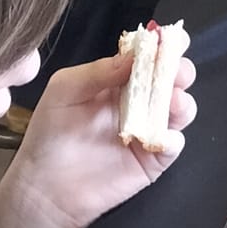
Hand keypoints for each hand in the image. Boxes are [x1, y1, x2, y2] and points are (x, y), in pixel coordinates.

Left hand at [0, 49, 198, 227]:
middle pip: (172, 79)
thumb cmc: (49, 134)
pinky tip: (162, 138)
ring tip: (173, 102)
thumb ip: (97, 71)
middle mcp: (139, 101)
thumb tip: (133, 56)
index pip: (148, 57)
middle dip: (179, 71)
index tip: (171, 39)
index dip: (163, 45)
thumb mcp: (64, 91)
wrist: (43, 188)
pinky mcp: (152, 160)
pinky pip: (173, 145)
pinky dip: (174, 139)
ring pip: (180, 109)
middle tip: (176, 72)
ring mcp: (148, 130)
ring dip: (182, 102)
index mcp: (119, 80)